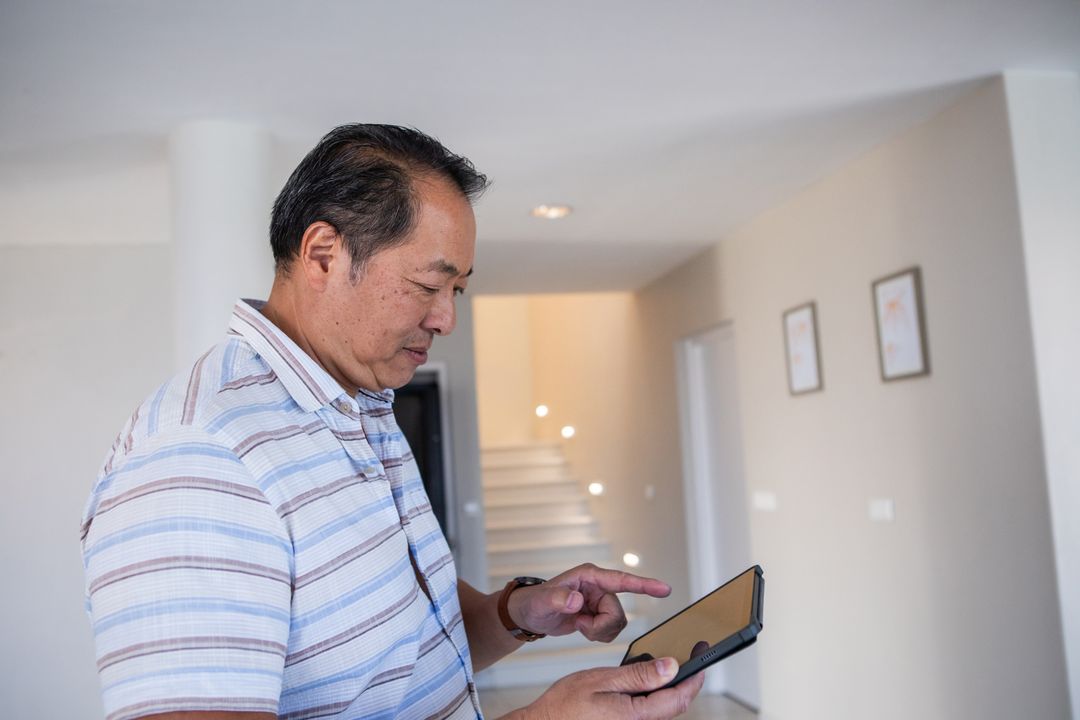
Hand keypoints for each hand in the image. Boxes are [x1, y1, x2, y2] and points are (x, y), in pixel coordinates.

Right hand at [505, 656, 704, 719]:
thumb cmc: (565, 705)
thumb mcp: (602, 680)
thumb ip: (639, 675)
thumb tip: (670, 667)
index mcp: (636, 715)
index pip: (678, 697)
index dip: (694, 678)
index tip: (702, 658)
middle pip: (675, 705)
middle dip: (687, 682)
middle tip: (693, 658)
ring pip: (663, 709)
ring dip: (672, 689)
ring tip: (673, 666)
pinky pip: (649, 712)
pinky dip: (655, 695)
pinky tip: (649, 682)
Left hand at [507, 563, 670, 640]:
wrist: (530, 616)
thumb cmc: (534, 603)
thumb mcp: (543, 601)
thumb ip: (559, 599)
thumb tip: (578, 600)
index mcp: (589, 576)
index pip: (622, 580)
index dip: (644, 585)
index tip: (665, 589)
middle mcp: (599, 587)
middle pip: (618, 612)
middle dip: (600, 625)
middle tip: (580, 624)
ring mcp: (601, 600)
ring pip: (617, 623)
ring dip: (598, 631)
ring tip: (578, 624)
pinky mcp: (600, 613)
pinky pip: (611, 630)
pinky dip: (597, 635)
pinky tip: (582, 628)